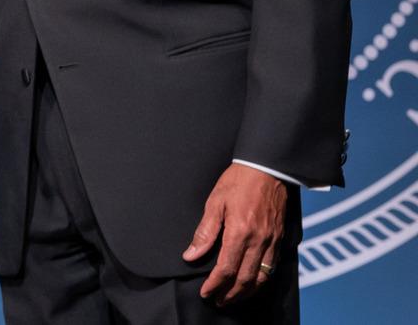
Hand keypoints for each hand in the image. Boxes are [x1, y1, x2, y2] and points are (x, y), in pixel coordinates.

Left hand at [182, 164, 286, 305]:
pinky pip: (273, 268)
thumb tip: (191, 255)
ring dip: (247, 293)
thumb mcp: (215, 202)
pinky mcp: (280, 239)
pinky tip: (252, 284)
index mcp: (240, 232)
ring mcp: (272, 241)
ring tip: (233, 298)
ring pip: (262, 278)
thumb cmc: (238, 181)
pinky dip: (261, 281)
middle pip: (245, 279)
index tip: (206, 293)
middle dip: (230, 294)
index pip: (226, 268)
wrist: (268, 168)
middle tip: (218, 301)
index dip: (215, 284)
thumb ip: (205, 232)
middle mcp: (259, 241)